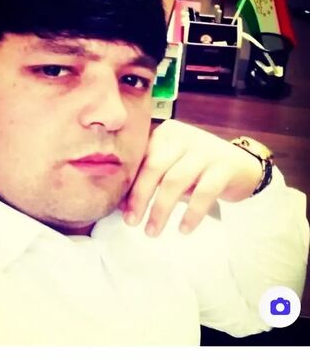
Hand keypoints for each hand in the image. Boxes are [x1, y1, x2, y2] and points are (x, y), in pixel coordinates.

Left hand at [121, 119, 262, 236]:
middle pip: (154, 167)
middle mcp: (184, 136)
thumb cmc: (197, 170)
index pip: (142, 159)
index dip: (130, 186)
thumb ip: (150, 180)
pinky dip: (191, 214)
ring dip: (161, 209)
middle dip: (140, 197)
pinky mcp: (225, 165)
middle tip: (132, 223)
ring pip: (176, 180)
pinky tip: (183, 229)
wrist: (242, 166)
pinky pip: (204, 192)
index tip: (122, 211)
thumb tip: (124, 205)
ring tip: (152, 231)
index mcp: (166, 134)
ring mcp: (206, 149)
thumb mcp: (172, 168)